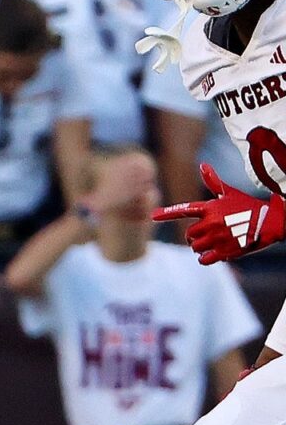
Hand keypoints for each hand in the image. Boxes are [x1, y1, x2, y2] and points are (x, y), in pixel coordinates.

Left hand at [155, 164, 285, 263]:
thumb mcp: (229, 193)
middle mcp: (211, 222)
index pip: (184, 210)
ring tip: (213, 242)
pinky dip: (206, 258)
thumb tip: (203, 164)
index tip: (153, 215)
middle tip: (207, 233)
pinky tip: (214, 253)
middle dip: (194, 236)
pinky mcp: (226, 251)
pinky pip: (204, 259)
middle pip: (189, 235)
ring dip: (200, 247)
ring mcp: (218, 238)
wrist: (271, 221)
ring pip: (195, 248)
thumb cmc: (248, 206)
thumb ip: (213, 182)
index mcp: (210, 208)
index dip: (167, 213)